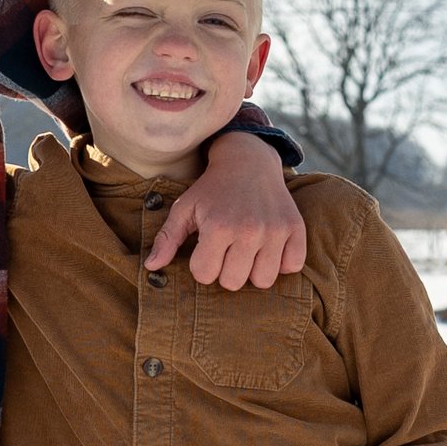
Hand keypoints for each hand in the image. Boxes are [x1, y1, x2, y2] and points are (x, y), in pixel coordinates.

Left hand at [152, 129, 307, 283]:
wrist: (248, 162)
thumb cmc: (212, 190)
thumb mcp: (185, 208)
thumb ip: (167, 238)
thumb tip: (150, 267)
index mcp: (219, 226)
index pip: (205, 275)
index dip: (202, 264)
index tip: (205, 246)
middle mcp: (250, 230)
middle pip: (233, 282)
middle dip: (226, 269)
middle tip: (227, 248)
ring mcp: (275, 231)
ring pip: (263, 281)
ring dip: (253, 270)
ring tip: (247, 250)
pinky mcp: (295, 229)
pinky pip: (292, 267)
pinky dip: (281, 262)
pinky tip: (269, 248)